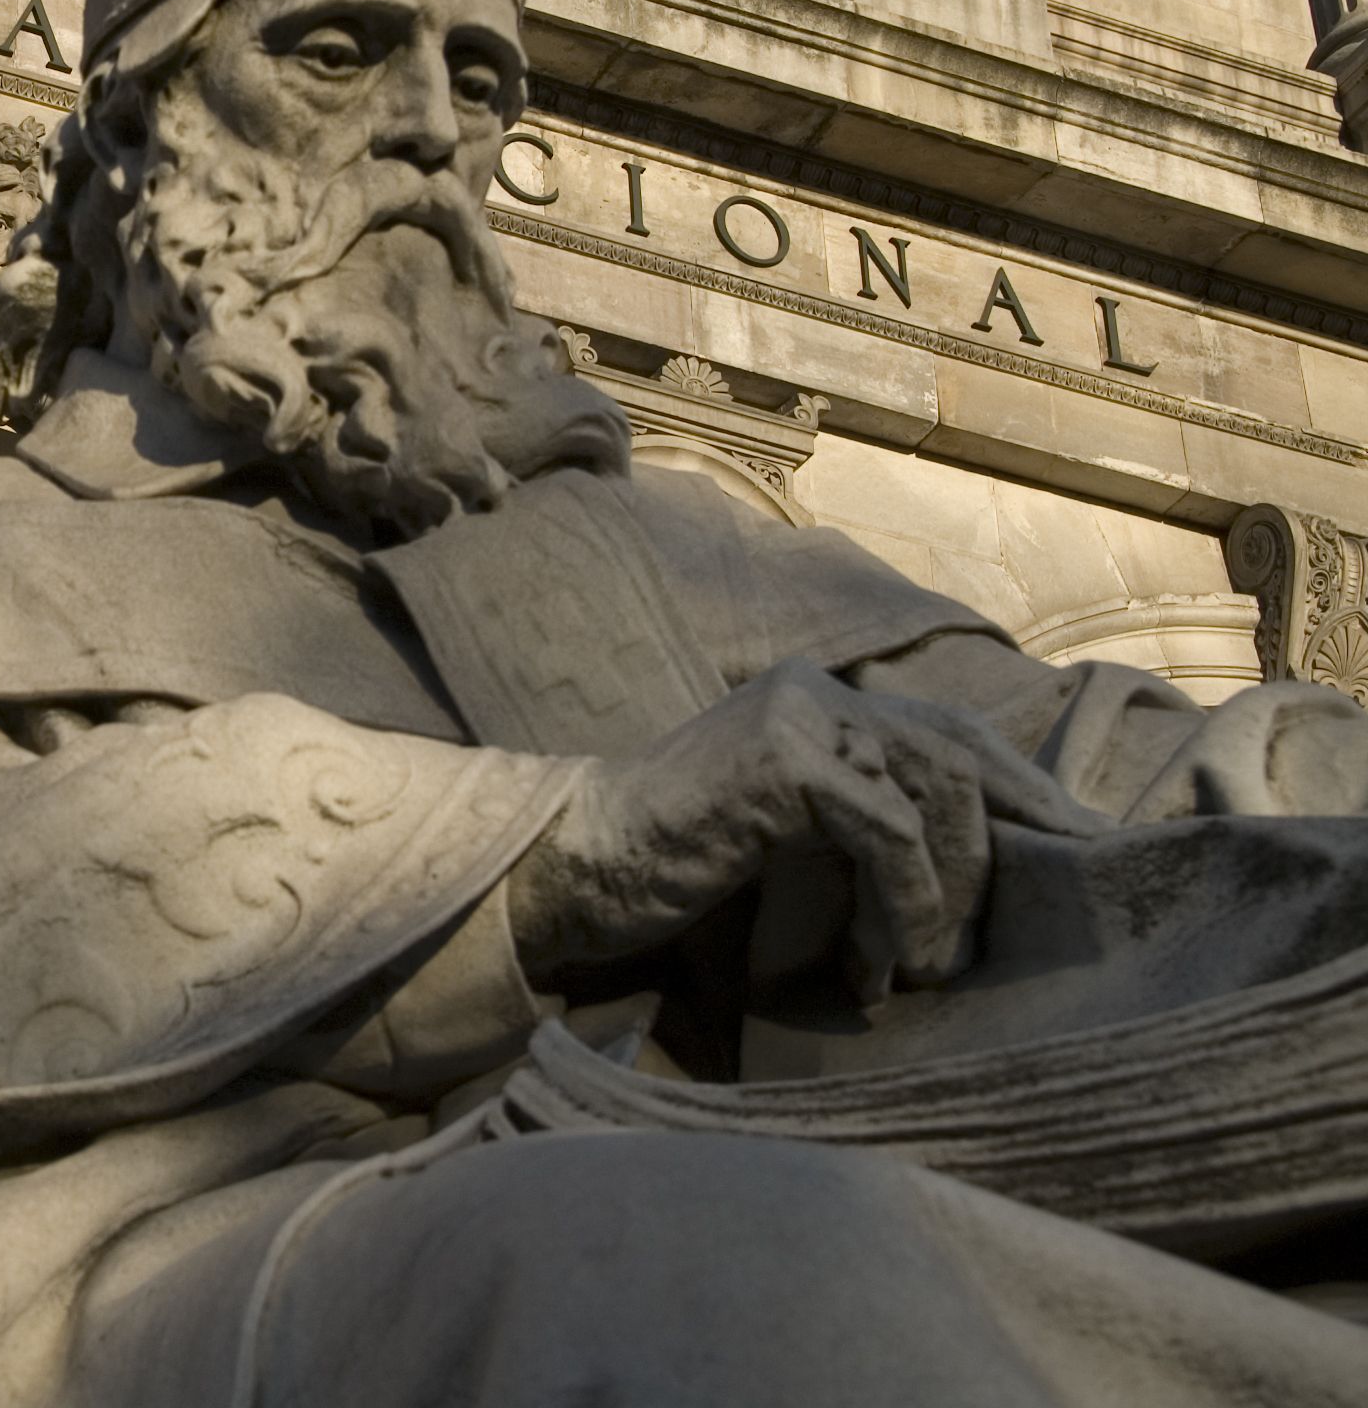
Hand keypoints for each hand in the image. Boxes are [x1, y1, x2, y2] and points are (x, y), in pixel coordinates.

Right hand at [507, 658, 1098, 1004]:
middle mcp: (818, 691)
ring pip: (936, 789)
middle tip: (1010, 932)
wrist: (578, 869)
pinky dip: (903, 903)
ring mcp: (798, 715)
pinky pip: (887, 831)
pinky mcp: (781, 759)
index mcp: (823, 700)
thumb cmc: (682, 873)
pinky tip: (877, 965)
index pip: (955, 734)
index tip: (1082, 857)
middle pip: (959, 755)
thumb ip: (871, 833)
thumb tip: (988, 880)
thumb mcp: (798, 845)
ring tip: (925, 969)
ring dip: (949, 892)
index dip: (1025, 793)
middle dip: (1004, 846)